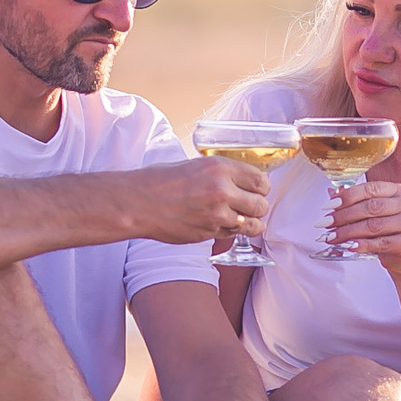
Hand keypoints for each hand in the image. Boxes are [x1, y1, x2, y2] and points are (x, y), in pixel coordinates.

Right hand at [125, 158, 268, 245]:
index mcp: (220, 168)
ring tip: (239, 218)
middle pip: (261, 205)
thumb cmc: (161, 181)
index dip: (261, 187)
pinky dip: (229, 231)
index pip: (261, 181)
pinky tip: (219, 224)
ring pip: (251, 224)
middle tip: (249, 206)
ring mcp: (216, 215)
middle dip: (257, 207)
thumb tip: (242, 182)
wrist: (138, 202)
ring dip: (248, 223)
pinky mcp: (208, 233)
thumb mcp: (196, 165)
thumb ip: (222, 174)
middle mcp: (222, 191)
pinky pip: (231, 234)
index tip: (257, 190)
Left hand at [325, 179, 400, 270]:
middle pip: (371, 207)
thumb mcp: (372, 214)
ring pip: (374, 226)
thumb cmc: (386, 231)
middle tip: (326, 223)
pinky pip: (381, 243)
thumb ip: (355, 202)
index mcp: (397, 190)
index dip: (348, 196)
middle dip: (344, 215)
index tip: (328, 205)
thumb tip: (331, 194)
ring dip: (348, 232)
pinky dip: (362, 245)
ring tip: (331, 237)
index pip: (370, 188)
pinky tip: (348, 246)